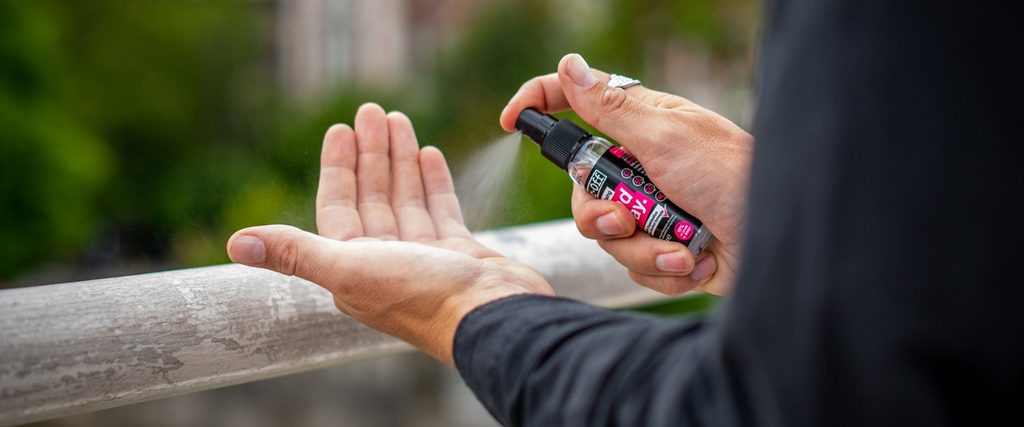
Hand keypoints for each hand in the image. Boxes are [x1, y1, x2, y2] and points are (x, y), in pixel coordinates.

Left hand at [226, 103, 552, 363]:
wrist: (492, 317)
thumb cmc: (422, 297)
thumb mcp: (349, 270)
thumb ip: (295, 253)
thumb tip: (236, 244)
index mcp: (354, 267)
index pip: (338, 207)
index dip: (337, 167)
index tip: (340, 128)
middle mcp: (386, 262)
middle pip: (372, 197)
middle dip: (370, 154)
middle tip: (372, 111)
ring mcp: (425, 258)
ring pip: (405, 199)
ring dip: (400, 160)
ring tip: (399, 120)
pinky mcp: (459, 254)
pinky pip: (440, 210)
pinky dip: (433, 182)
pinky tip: (429, 153)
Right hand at [501, 54, 752, 294]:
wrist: (783, 245)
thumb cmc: (733, 178)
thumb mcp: (665, 137)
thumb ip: (609, 108)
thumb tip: (568, 66)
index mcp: (643, 128)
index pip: (579, 106)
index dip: (542, 106)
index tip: (510, 121)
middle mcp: (644, 169)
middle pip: (582, 191)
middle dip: (602, 216)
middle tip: (627, 219)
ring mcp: (656, 212)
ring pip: (607, 238)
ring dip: (642, 250)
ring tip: (681, 249)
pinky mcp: (667, 252)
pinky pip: (636, 268)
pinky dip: (664, 271)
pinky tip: (697, 263)